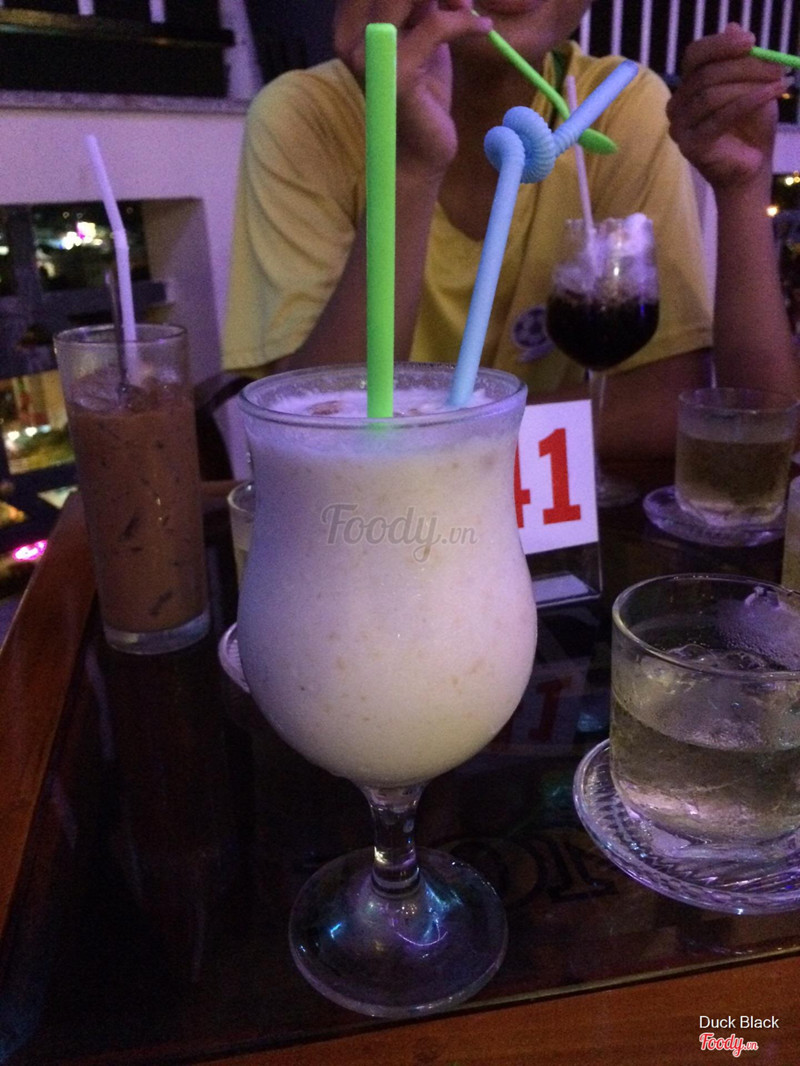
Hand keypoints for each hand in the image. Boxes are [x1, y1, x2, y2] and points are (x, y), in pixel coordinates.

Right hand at [334, 0, 491, 174]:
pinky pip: (435, 25)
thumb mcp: (419, 36)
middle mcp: (351, 35)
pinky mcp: (396, 73)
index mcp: (350, 23)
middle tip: (460, 0)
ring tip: (467, 11)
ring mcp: (370, 54)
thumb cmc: (422, 97)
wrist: (421, 153)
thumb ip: (419, 4)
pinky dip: (465, 23)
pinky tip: (482, 29)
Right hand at [666, 23, 785, 189]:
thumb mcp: (752, 85)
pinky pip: (720, 117)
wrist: (752, 167)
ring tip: (779, 82)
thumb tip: (733, 27)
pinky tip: (773, 94)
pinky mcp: (691, 146)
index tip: (751, 41)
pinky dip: (749, 101)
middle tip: (776, 66)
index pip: (694, 56)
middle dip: (744, 67)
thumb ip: (741, 60)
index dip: (720, 45)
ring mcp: (680, 127)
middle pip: (706, 74)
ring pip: (712, 95)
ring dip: (749, 84)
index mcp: (688, 86)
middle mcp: (677, 105)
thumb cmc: (751, 126)